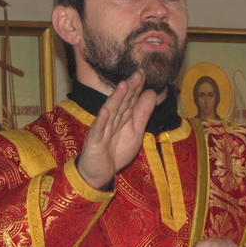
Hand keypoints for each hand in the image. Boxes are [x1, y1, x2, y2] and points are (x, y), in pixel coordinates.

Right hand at [77, 70, 155, 188]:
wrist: (99, 173)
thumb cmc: (116, 151)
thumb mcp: (135, 132)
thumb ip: (142, 114)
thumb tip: (151, 93)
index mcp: (122, 118)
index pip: (130, 100)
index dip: (137, 88)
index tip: (144, 73)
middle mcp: (111, 120)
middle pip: (122, 103)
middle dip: (130, 88)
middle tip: (138, 73)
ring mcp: (102, 129)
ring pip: (110, 112)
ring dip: (116, 99)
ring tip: (123, 85)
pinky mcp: (95, 141)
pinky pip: (99, 131)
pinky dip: (102, 121)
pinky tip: (106, 111)